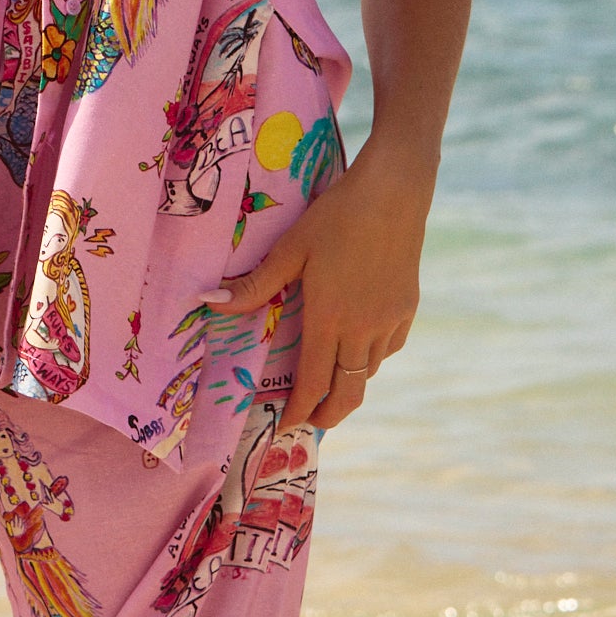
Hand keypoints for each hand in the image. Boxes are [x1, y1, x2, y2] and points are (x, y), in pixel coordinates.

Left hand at [217, 141, 432, 432]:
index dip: (298, 410)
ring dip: (348, 384)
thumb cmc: (336, 216)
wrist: (395, 191)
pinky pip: (389, 348)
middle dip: (327, 415)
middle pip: (348, 394)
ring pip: (369, 372)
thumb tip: (207, 302)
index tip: (285, 425)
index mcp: (330, 319)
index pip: (314, 383)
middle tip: (308, 420)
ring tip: (329, 383)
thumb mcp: (290, 249)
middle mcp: (363, 329)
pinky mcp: (408, 308)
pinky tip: (360, 347)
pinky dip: (371, 358)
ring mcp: (390, 320)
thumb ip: (254, 285)